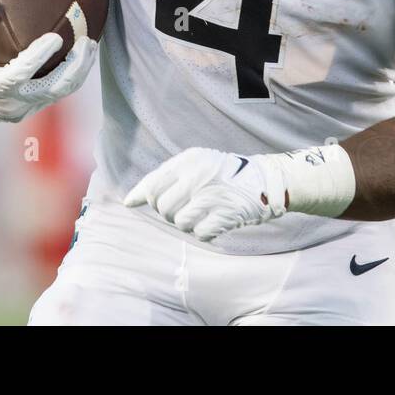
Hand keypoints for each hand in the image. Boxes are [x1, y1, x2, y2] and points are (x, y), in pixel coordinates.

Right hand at [0, 0, 97, 123]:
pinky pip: (57, 93)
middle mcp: (12, 103)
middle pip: (53, 88)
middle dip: (75, 66)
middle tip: (88, 41)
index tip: (56, 37)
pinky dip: (71, 75)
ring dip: (79, 70)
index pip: (21, 73)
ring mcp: (24, 108)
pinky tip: (82, 55)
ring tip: (91, 45)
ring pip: (60, 92)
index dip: (39, 56)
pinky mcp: (31, 107)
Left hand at [122, 147, 288, 241]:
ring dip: (188, 223)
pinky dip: (205, 232)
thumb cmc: (223, 174)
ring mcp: (212, 196)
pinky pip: (200, 234)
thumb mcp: (195, 164)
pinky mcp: (225, 214)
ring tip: (202, 213)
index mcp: (189, 160)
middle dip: (169, 213)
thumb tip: (129, 201)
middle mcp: (199, 176)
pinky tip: (215, 221)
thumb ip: (162, 179)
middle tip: (184, 208)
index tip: (140, 203)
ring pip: (179, 222)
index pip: (153, 185)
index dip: (146, 198)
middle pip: (163, 207)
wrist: (266, 180)